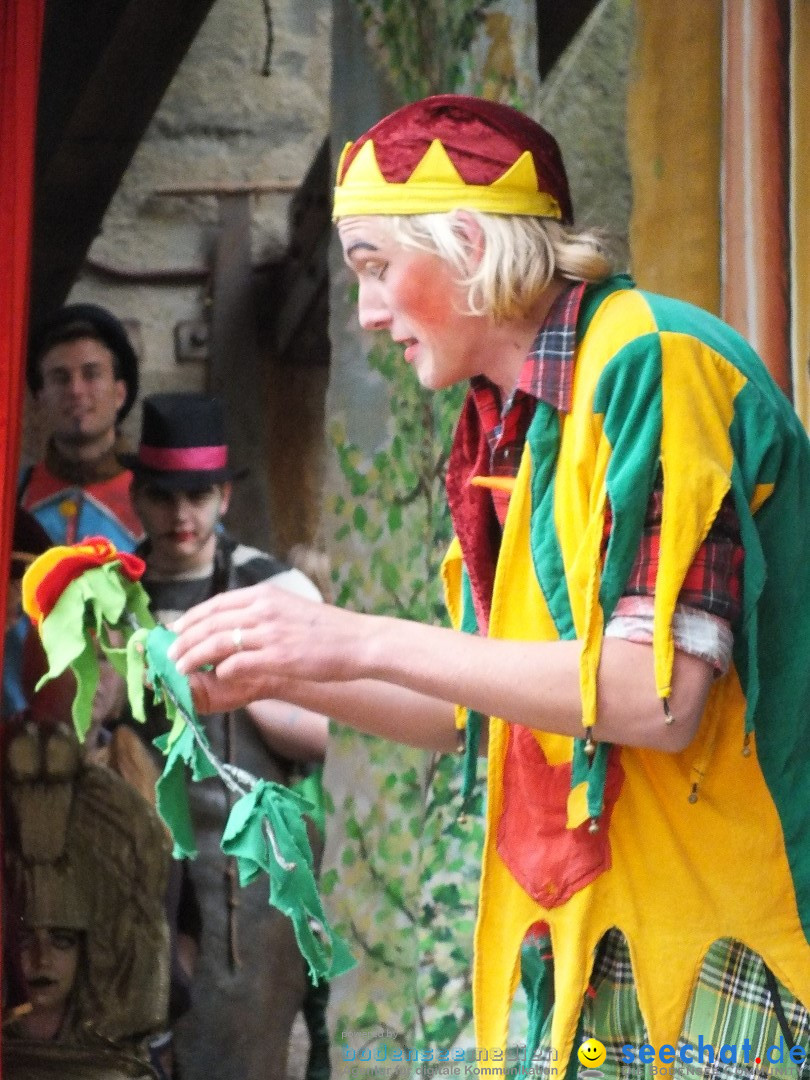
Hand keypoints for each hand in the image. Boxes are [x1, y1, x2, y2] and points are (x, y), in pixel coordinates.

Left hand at [167, 582, 370, 713]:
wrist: (358, 641)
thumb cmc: (328, 630)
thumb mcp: (291, 609)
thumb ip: (263, 614)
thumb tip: (237, 625)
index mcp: (265, 595)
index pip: (217, 604)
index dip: (192, 618)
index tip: (177, 630)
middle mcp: (263, 610)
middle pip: (210, 623)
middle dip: (185, 640)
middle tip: (171, 654)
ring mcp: (269, 633)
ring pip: (217, 643)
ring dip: (194, 656)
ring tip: (181, 668)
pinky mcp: (277, 657)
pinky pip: (237, 663)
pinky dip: (222, 670)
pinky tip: (216, 677)